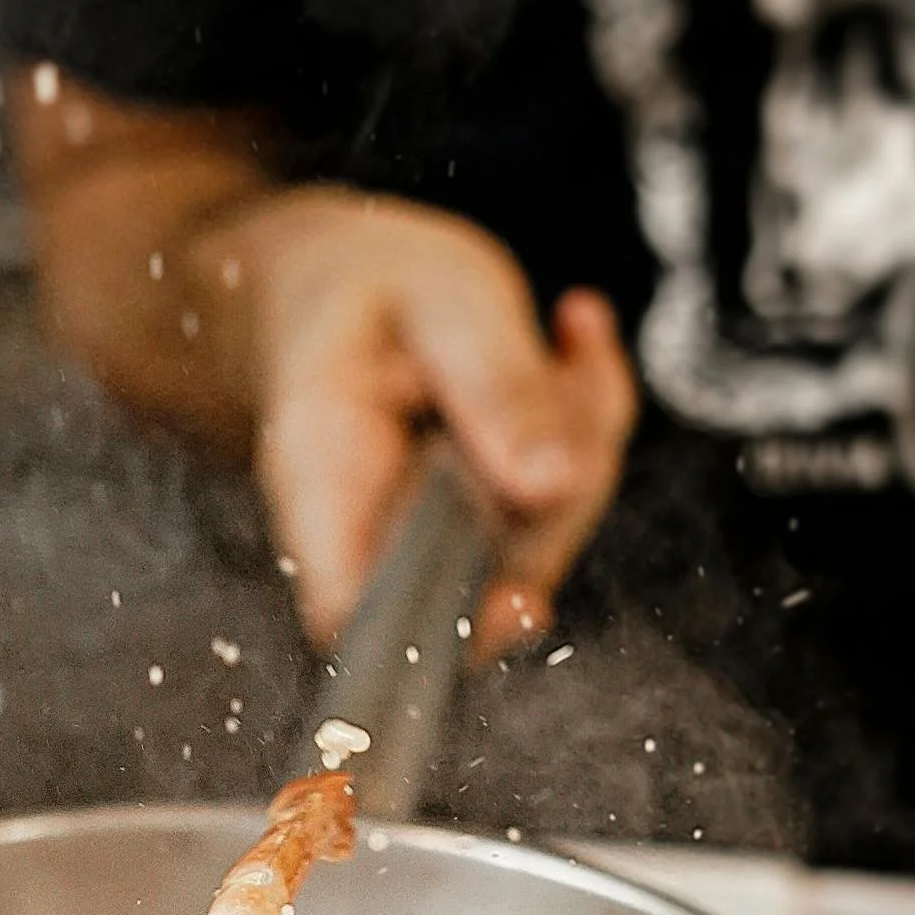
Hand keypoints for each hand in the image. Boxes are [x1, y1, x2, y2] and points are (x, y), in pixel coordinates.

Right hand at [203, 187, 636, 654]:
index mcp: (322, 481)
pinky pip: (560, 509)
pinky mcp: (477, 530)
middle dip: (563, 493)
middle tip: (566, 363)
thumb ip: (495, 384)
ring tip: (570, 334)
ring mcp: (426, 543)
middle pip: (481, 585)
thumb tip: (551, 486)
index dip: (438, 633)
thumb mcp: (437, 297)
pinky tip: (575, 339)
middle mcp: (370, 536)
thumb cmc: (356, 283)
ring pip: (538, 549)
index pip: (357, 616)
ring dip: (588, 444)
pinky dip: (594, 425)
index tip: (521, 599)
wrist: (321, 281)